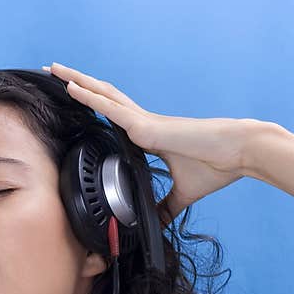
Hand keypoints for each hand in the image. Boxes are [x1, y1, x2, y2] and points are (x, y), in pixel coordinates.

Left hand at [45, 61, 260, 226]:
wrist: (239, 152)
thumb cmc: (217, 166)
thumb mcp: (182, 193)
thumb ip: (165, 207)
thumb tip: (156, 223)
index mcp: (147, 136)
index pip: (113, 116)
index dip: (95, 105)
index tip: (75, 101)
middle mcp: (142, 123)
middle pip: (103, 98)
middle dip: (78, 85)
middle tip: (55, 74)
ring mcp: (142, 121)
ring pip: (102, 95)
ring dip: (77, 82)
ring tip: (54, 70)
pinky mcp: (146, 125)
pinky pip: (111, 108)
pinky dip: (90, 98)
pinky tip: (72, 87)